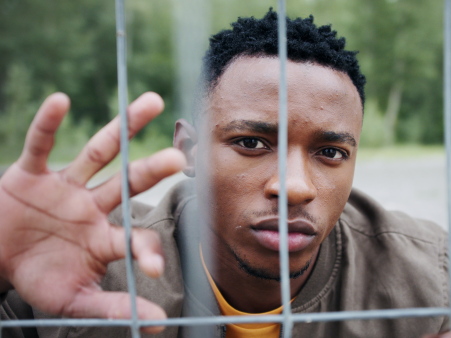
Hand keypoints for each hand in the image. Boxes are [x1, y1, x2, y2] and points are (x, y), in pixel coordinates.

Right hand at [0, 92, 184, 332]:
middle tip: (179, 157)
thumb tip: (157, 326)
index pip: (134, 238)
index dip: (145, 251)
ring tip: (150, 102)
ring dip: (123, 128)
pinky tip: (61, 100)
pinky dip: (46, 123)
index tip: (154, 270)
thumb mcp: (74, 298)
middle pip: (129, 181)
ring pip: (99, 151)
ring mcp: (65, 186)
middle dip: (153, 169)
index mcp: (104, 236)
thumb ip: (112, 307)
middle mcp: (93, 204)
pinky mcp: (31, 174)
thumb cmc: (40, 277)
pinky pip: (38, 145)